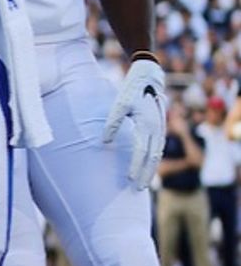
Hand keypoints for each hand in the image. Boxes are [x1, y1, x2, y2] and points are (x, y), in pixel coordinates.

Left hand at [102, 55, 166, 188]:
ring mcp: (161, 128)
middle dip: (146, 174)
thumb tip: (104, 141)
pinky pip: (158, 147)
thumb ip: (112, 123)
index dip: (135, 166)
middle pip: (152, 157)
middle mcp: (157, 129)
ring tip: (144, 183)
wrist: (149, 76)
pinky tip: (148, 166)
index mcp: (147, 125)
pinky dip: (154, 159)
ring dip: (151, 169)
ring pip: (157, 153)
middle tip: (139, 190)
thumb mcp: (119, 104)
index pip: (141, 152)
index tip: (129, 179)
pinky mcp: (160, 126)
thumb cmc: (131, 90)